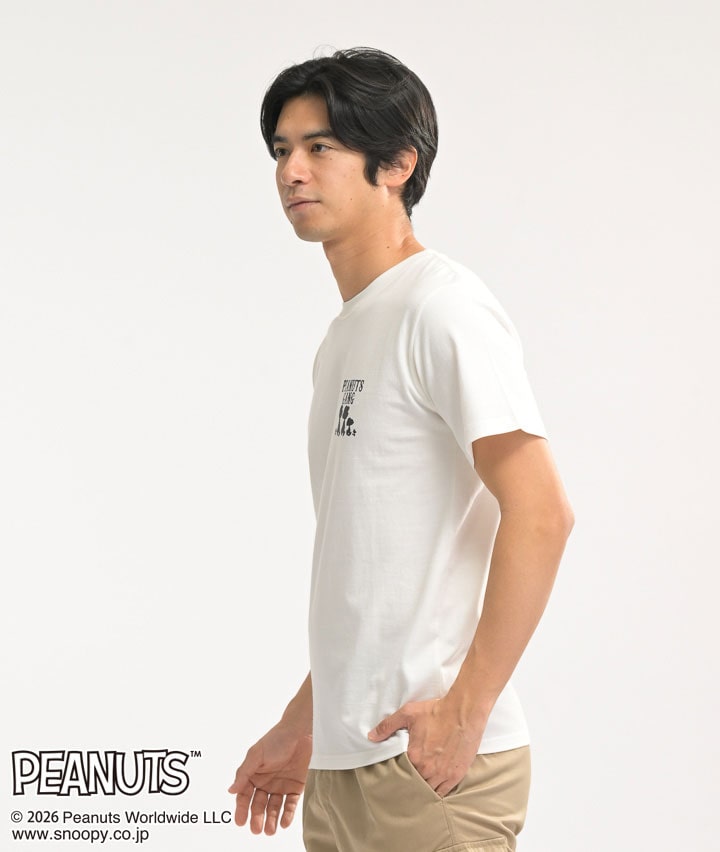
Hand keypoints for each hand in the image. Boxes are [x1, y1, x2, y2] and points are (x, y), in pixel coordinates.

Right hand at [228, 723, 311, 834]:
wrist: (301, 732)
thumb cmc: (276, 739)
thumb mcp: (256, 755)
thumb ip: (244, 773)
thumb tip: (231, 790)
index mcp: (254, 775)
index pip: (245, 796)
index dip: (242, 809)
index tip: (240, 822)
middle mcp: (266, 782)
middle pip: (259, 805)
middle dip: (257, 818)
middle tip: (256, 829)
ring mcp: (281, 785)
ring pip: (274, 807)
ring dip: (271, 819)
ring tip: (270, 831)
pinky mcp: (296, 787)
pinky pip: (290, 804)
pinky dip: (287, 814)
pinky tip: (284, 823)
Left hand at [367, 698, 486, 797]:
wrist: (463, 712)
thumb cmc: (436, 711)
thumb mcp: (408, 713)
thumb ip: (387, 726)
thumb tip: (371, 736)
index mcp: (415, 756)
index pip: (401, 774)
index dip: (399, 775)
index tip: (397, 776)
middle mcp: (428, 769)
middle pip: (415, 784)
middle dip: (411, 783)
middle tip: (407, 782)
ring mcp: (443, 774)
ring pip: (429, 791)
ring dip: (423, 789)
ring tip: (419, 786)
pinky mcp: (456, 774)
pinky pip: (443, 792)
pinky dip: (437, 792)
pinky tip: (433, 790)